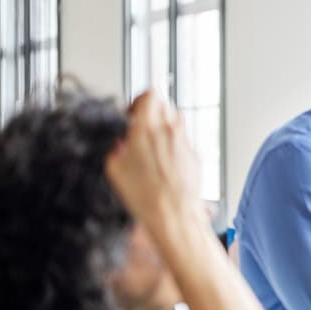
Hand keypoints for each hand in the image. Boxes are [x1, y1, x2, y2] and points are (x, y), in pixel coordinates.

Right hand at [105, 91, 201, 225]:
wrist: (174, 214)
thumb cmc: (147, 196)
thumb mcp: (115, 170)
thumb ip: (117, 148)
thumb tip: (121, 144)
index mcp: (146, 129)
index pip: (149, 95)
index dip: (139, 101)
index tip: (133, 113)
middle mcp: (169, 131)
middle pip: (164, 104)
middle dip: (152, 113)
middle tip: (142, 128)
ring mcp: (184, 141)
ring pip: (177, 120)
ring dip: (165, 126)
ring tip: (153, 144)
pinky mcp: (195, 153)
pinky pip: (184, 139)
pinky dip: (174, 143)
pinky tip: (165, 161)